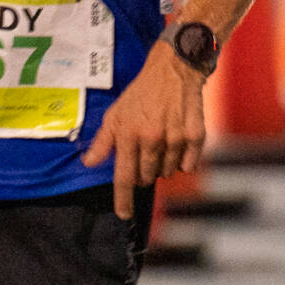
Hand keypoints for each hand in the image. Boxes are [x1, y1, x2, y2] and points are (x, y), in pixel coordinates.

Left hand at [81, 45, 207, 218]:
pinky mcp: (195, 135)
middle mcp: (152, 138)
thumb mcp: (115, 113)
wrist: (173, 70)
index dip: (123, 199)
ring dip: (163, 165)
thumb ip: (103, 141)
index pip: (124, 176)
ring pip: (168, 171)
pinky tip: (179, 145)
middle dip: (143, 173)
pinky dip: (184, 161)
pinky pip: (189, 164)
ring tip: (161, 143)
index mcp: (129, 134)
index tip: (124, 214)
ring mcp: (175, 137)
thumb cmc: (141, 93)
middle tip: (144, 153)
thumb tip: (89, 163)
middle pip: (147, 177)